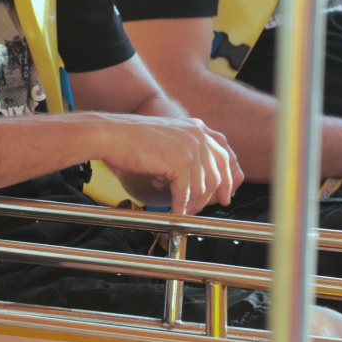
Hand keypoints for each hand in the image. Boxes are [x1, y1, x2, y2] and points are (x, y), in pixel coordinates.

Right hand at [93, 114, 241, 214]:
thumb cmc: (131, 139)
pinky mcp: (178, 162)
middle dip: (215, 195)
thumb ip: (185, 152)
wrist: (111, 134)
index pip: (226, 155)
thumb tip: (197, 180)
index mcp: (197, 128)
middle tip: (207, 209)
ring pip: (203, 186)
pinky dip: (181, 206)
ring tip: (185, 212)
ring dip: (195, 204)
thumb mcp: (167, 139)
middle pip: (219, 172)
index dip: (230, 178)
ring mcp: (190, 148)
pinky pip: (186, 192)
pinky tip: (175, 213)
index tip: (227, 193)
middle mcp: (198, 136)